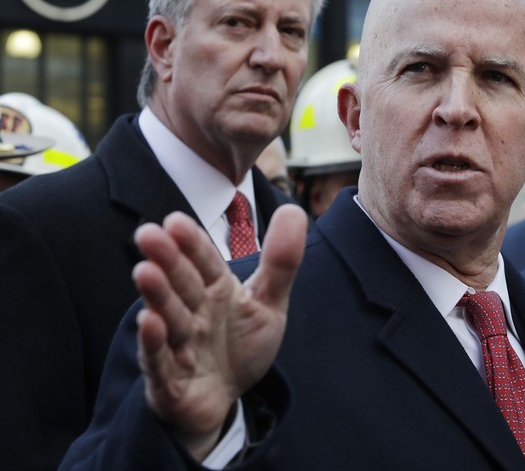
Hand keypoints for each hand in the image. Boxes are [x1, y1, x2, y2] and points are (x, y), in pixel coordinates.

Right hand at [132, 204, 306, 459]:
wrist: (224, 400)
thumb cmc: (240, 345)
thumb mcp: (268, 303)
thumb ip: (281, 261)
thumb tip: (295, 210)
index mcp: (215, 290)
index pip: (204, 262)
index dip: (192, 243)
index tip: (175, 221)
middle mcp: (194, 313)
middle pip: (181, 284)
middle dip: (166, 260)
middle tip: (147, 233)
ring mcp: (179, 346)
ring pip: (169, 317)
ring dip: (157, 295)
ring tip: (144, 271)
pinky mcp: (169, 382)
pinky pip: (160, 362)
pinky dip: (154, 344)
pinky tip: (148, 322)